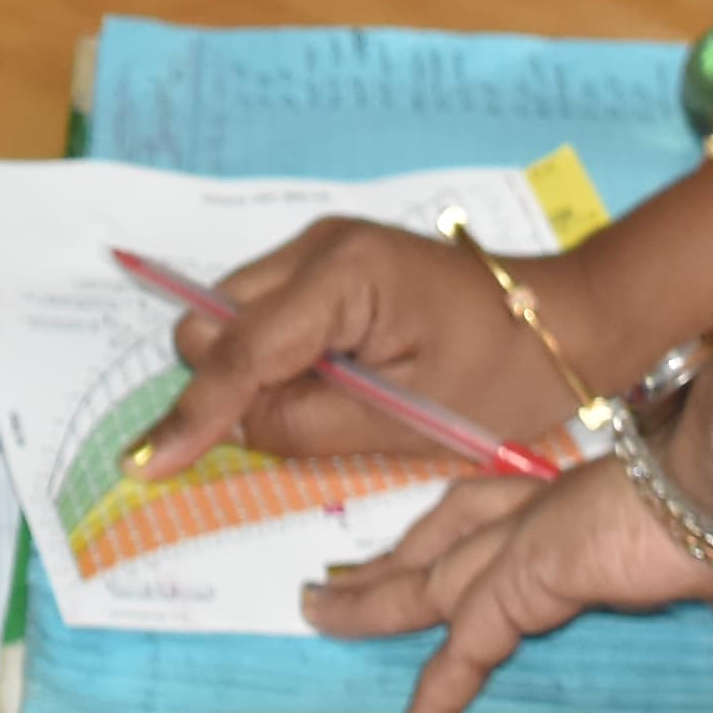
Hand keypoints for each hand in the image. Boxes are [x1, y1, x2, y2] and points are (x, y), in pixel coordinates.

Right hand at [136, 216, 582, 474]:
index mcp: (344, 276)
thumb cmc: (507, 374)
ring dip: (252, 373)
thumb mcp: (409, 422)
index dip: (193, 415)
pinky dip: (275, 359)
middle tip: (298, 429)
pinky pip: (264, 317)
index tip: (145, 466)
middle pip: (214, 324)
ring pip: (230, 319)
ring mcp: (320, 250)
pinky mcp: (328, 266)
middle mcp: (318, 246)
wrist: (568, 322)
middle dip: (227, 386)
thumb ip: (306, 426)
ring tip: (335, 404)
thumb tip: (226, 429)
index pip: (240, 353)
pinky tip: (334, 383)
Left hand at [303, 455, 712, 712]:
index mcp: (609, 508)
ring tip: (322, 616)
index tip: (444, 556)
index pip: (522, 517)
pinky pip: (467, 646)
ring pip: (436, 575)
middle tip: (341, 578)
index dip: (476, 537)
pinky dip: (436, 695)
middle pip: (453, 530)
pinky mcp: (533, 576)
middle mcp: (560, 509)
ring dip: (377, 599)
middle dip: (398, 555)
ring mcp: (538, 536)